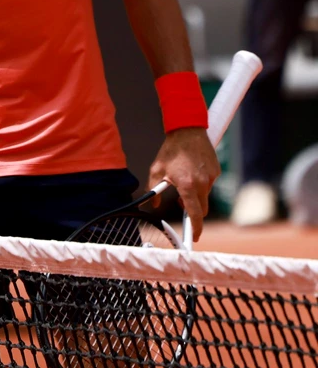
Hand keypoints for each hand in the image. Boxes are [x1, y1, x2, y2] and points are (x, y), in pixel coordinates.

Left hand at [148, 127, 219, 241]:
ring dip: (195, 196)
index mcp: (187, 185)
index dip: (196, 228)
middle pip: (202, 208)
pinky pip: (209, 184)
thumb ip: (153, 190)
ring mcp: (211, 177)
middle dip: (193, 212)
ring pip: (205, 196)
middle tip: (180, 205)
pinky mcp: (216, 171)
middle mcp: (202, 183)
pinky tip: (191, 173)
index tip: (194, 237)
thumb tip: (152, 204)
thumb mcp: (156, 170)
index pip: (194, 213)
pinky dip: (201, 185)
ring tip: (182, 183)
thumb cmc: (170, 151)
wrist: (187, 131)